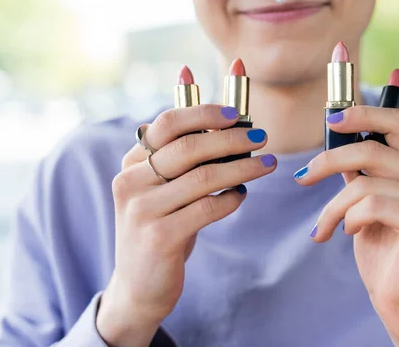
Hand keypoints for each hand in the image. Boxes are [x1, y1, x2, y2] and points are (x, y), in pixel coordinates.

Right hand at [96, 105, 275, 346]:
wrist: (139, 285)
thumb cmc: (162, 227)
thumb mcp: (164, 190)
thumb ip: (185, 159)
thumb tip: (229, 124)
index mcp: (132, 163)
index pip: (167, 124)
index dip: (204, 113)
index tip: (236, 113)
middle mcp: (131, 181)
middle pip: (189, 147)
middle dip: (232, 138)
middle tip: (262, 137)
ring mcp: (143, 210)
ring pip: (204, 177)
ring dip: (243, 167)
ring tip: (267, 163)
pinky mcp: (160, 237)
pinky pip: (208, 208)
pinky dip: (232, 198)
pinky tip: (241, 195)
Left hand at [295, 105, 398, 345]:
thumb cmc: (386, 255)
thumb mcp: (367, 205)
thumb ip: (361, 173)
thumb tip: (339, 135)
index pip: (397, 122)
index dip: (364, 112)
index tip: (332, 117)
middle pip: (372, 148)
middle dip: (328, 160)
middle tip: (302, 178)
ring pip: (364, 182)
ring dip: (332, 207)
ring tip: (322, 228)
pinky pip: (370, 204)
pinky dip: (347, 218)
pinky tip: (347, 233)